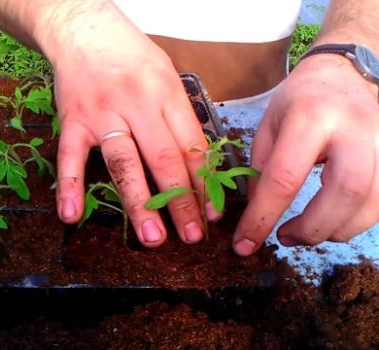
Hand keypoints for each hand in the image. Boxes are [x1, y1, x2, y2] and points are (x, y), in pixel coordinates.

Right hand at [37, 1, 207, 245]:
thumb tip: (198, 165)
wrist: (85, 30)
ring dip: (139, 203)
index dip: (203, 183)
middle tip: (192, 236)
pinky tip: (72, 214)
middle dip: (180, 202)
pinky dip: (69, 186)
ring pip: (124, 162)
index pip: (191, 146)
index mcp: (166, 93)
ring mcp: (102, 113)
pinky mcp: (72, 120)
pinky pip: (70, 156)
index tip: (212, 213)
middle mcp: (137, 104)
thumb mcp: (168, 78)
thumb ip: (180, 119)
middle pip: (163, 159)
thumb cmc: (133, 57)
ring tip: (153, 237)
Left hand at [233, 53, 378, 254]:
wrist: (345, 74)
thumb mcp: (268, 126)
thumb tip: (257, 214)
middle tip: (285, 237)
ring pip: (370, 204)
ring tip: (306, 231)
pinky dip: (354, 221)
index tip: (243, 245)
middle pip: (344, 193)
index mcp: (310, 117)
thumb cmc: (300, 100)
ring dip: (335, 230)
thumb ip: (260, 169)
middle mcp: (354, 130)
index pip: (284, 178)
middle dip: (312, 228)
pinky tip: (331, 218)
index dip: (262, 218)